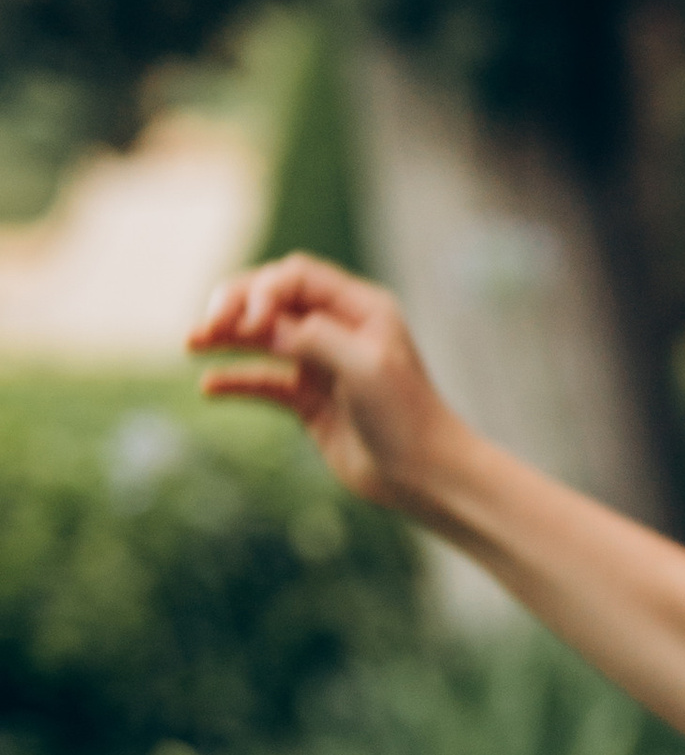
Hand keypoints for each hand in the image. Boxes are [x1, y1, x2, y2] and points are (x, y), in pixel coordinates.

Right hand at [189, 255, 453, 513]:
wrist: (423, 476)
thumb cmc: (406, 417)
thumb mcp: (365, 367)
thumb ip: (314, 338)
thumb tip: (261, 323)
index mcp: (361, 309)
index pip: (296, 277)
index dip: (264, 291)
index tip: (249, 323)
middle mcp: (340, 330)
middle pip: (274, 301)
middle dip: (236, 307)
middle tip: (205, 326)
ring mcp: (322, 365)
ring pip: (263, 339)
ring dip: (227, 338)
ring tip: (191, 342)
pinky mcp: (309, 401)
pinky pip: (264, 381)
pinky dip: (237, 381)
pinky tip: (210, 386)